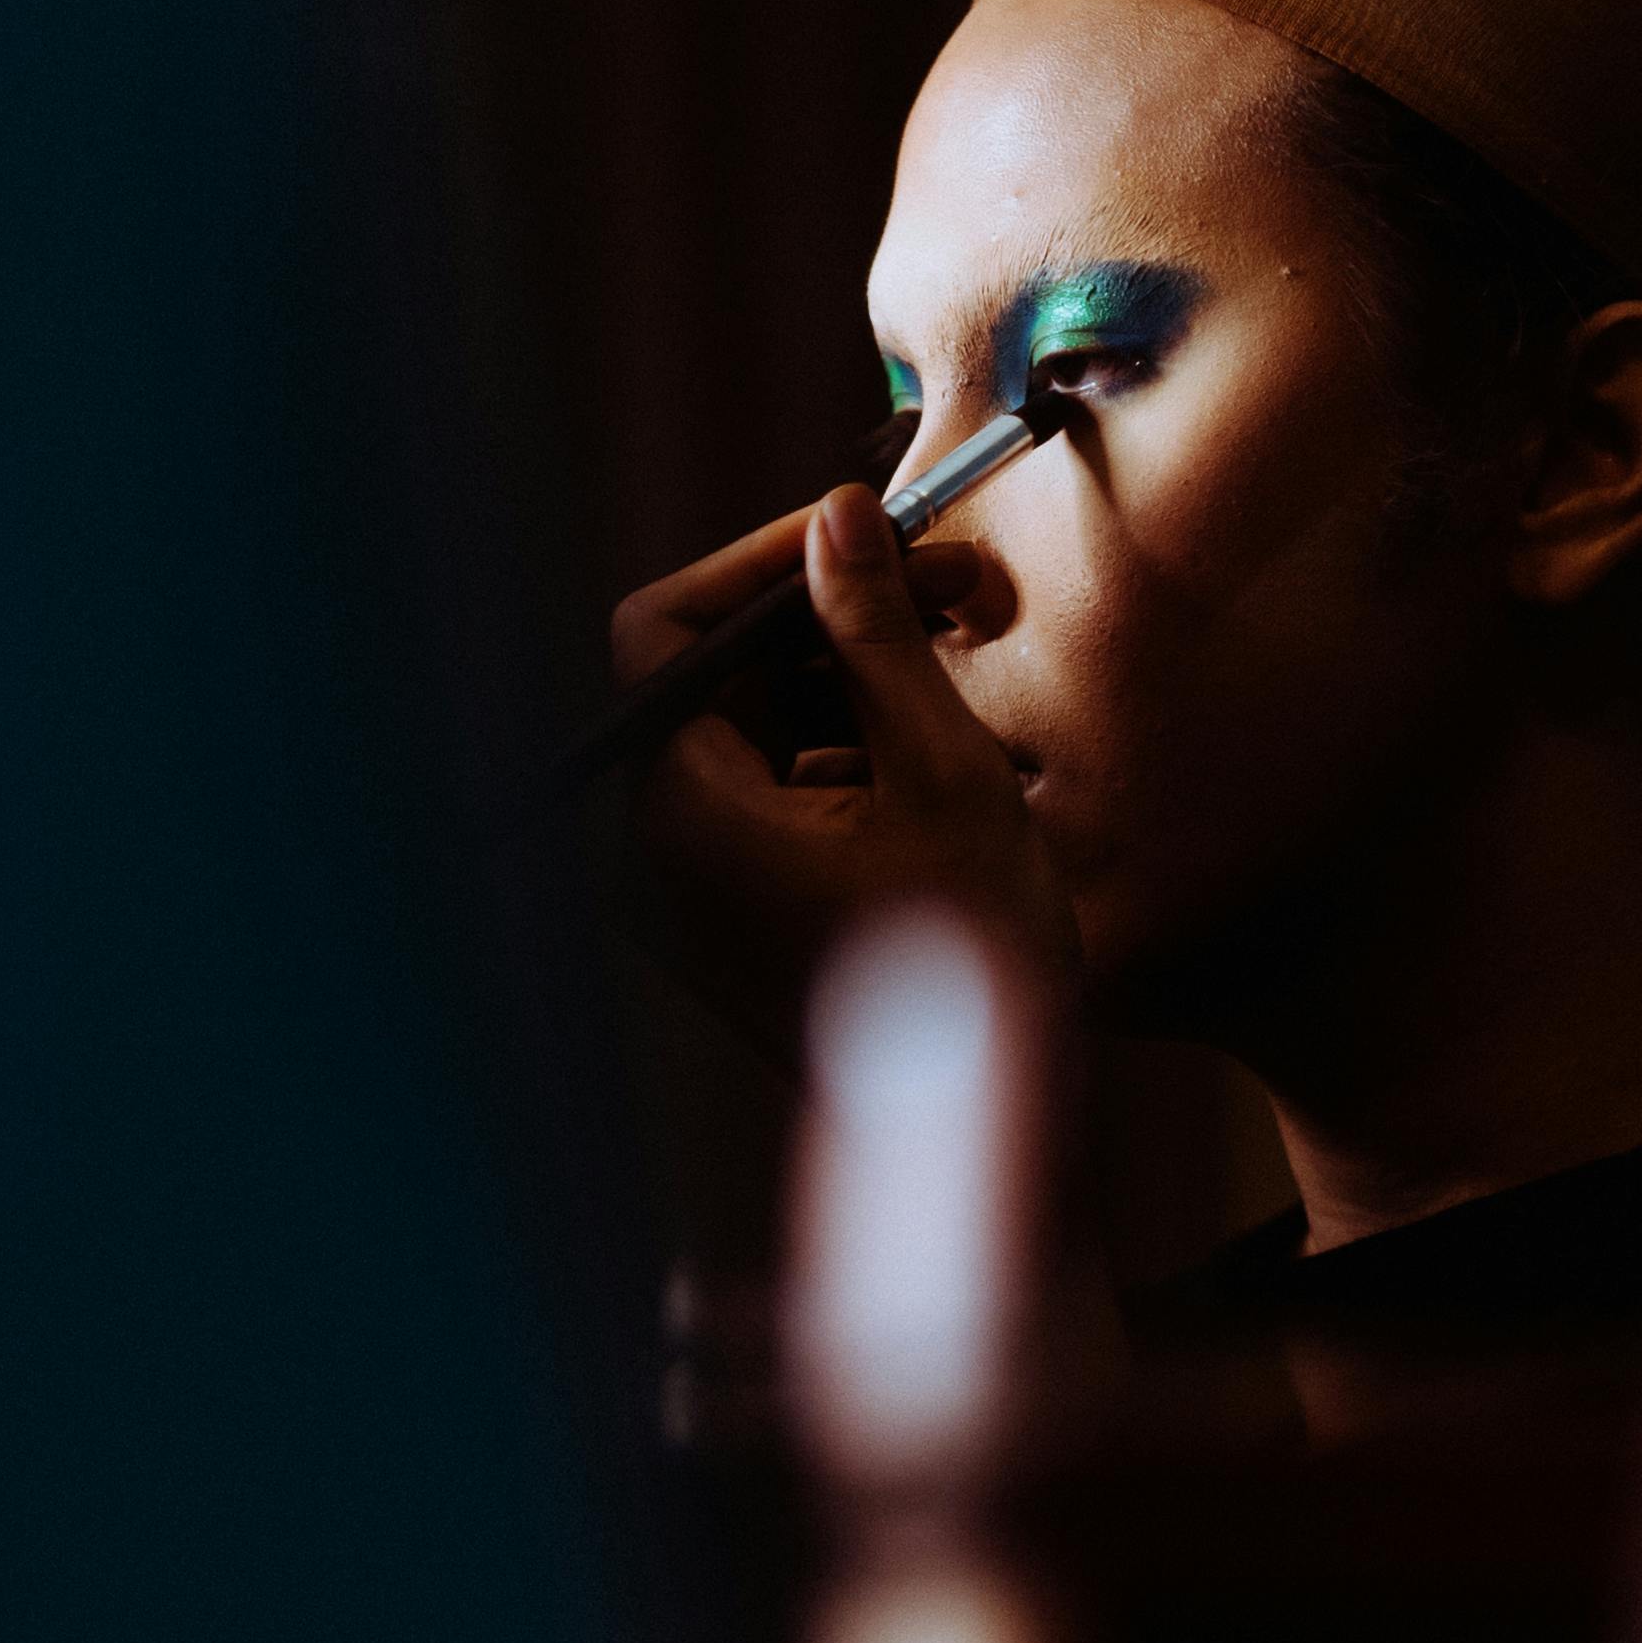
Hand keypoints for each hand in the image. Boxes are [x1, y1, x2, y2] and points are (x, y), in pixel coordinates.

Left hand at [604, 483, 1077, 1037]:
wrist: (989, 1127)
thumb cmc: (975, 963)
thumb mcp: (940, 770)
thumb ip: (879, 635)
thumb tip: (839, 514)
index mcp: (675, 813)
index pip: (662, 631)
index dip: (760, 564)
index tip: (864, 533)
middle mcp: (653, 851)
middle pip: (712, 675)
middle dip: (829, 617)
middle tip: (954, 582)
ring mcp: (688, 888)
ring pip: (750, 729)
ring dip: (850, 681)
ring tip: (965, 650)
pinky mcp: (732, 910)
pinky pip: (768, 793)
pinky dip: (844, 751)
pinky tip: (937, 749)